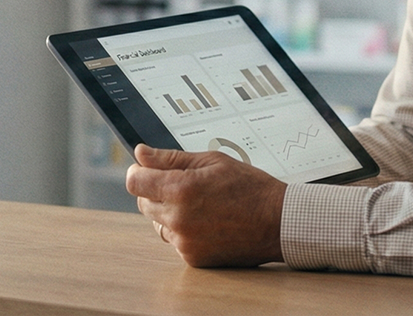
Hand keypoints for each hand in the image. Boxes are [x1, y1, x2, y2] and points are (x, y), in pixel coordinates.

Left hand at [125, 143, 285, 267]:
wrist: (278, 222)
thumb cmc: (250, 187)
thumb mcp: (212, 161)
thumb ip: (171, 158)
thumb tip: (140, 154)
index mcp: (180, 189)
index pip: (134, 182)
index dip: (139, 173)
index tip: (147, 170)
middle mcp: (178, 218)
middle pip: (143, 203)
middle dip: (156, 191)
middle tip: (185, 185)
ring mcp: (185, 241)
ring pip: (159, 223)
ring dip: (169, 213)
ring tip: (201, 205)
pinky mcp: (193, 258)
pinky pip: (175, 241)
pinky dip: (185, 231)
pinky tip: (208, 222)